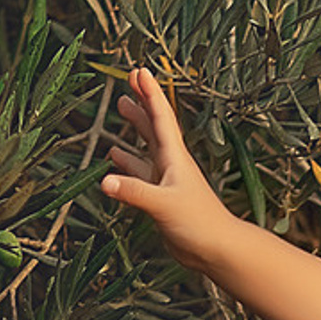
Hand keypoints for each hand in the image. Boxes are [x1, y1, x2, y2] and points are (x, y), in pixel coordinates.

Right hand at [101, 66, 236, 271]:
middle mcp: (171, 164)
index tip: (139, 70)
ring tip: (121, 108)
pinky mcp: (161, 198)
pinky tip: (115, 159)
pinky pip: (140, 174)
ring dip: (135, 127)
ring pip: (146, 146)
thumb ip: (134, 192)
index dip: (150, 93)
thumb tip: (104, 181)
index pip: (161, 117)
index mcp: (175, 158)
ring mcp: (166, 180)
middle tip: (128, 80)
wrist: (216, 249)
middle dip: (142, 101)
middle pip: (153, 125)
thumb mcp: (163, 204)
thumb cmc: (199, 224)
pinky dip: (127, 164)